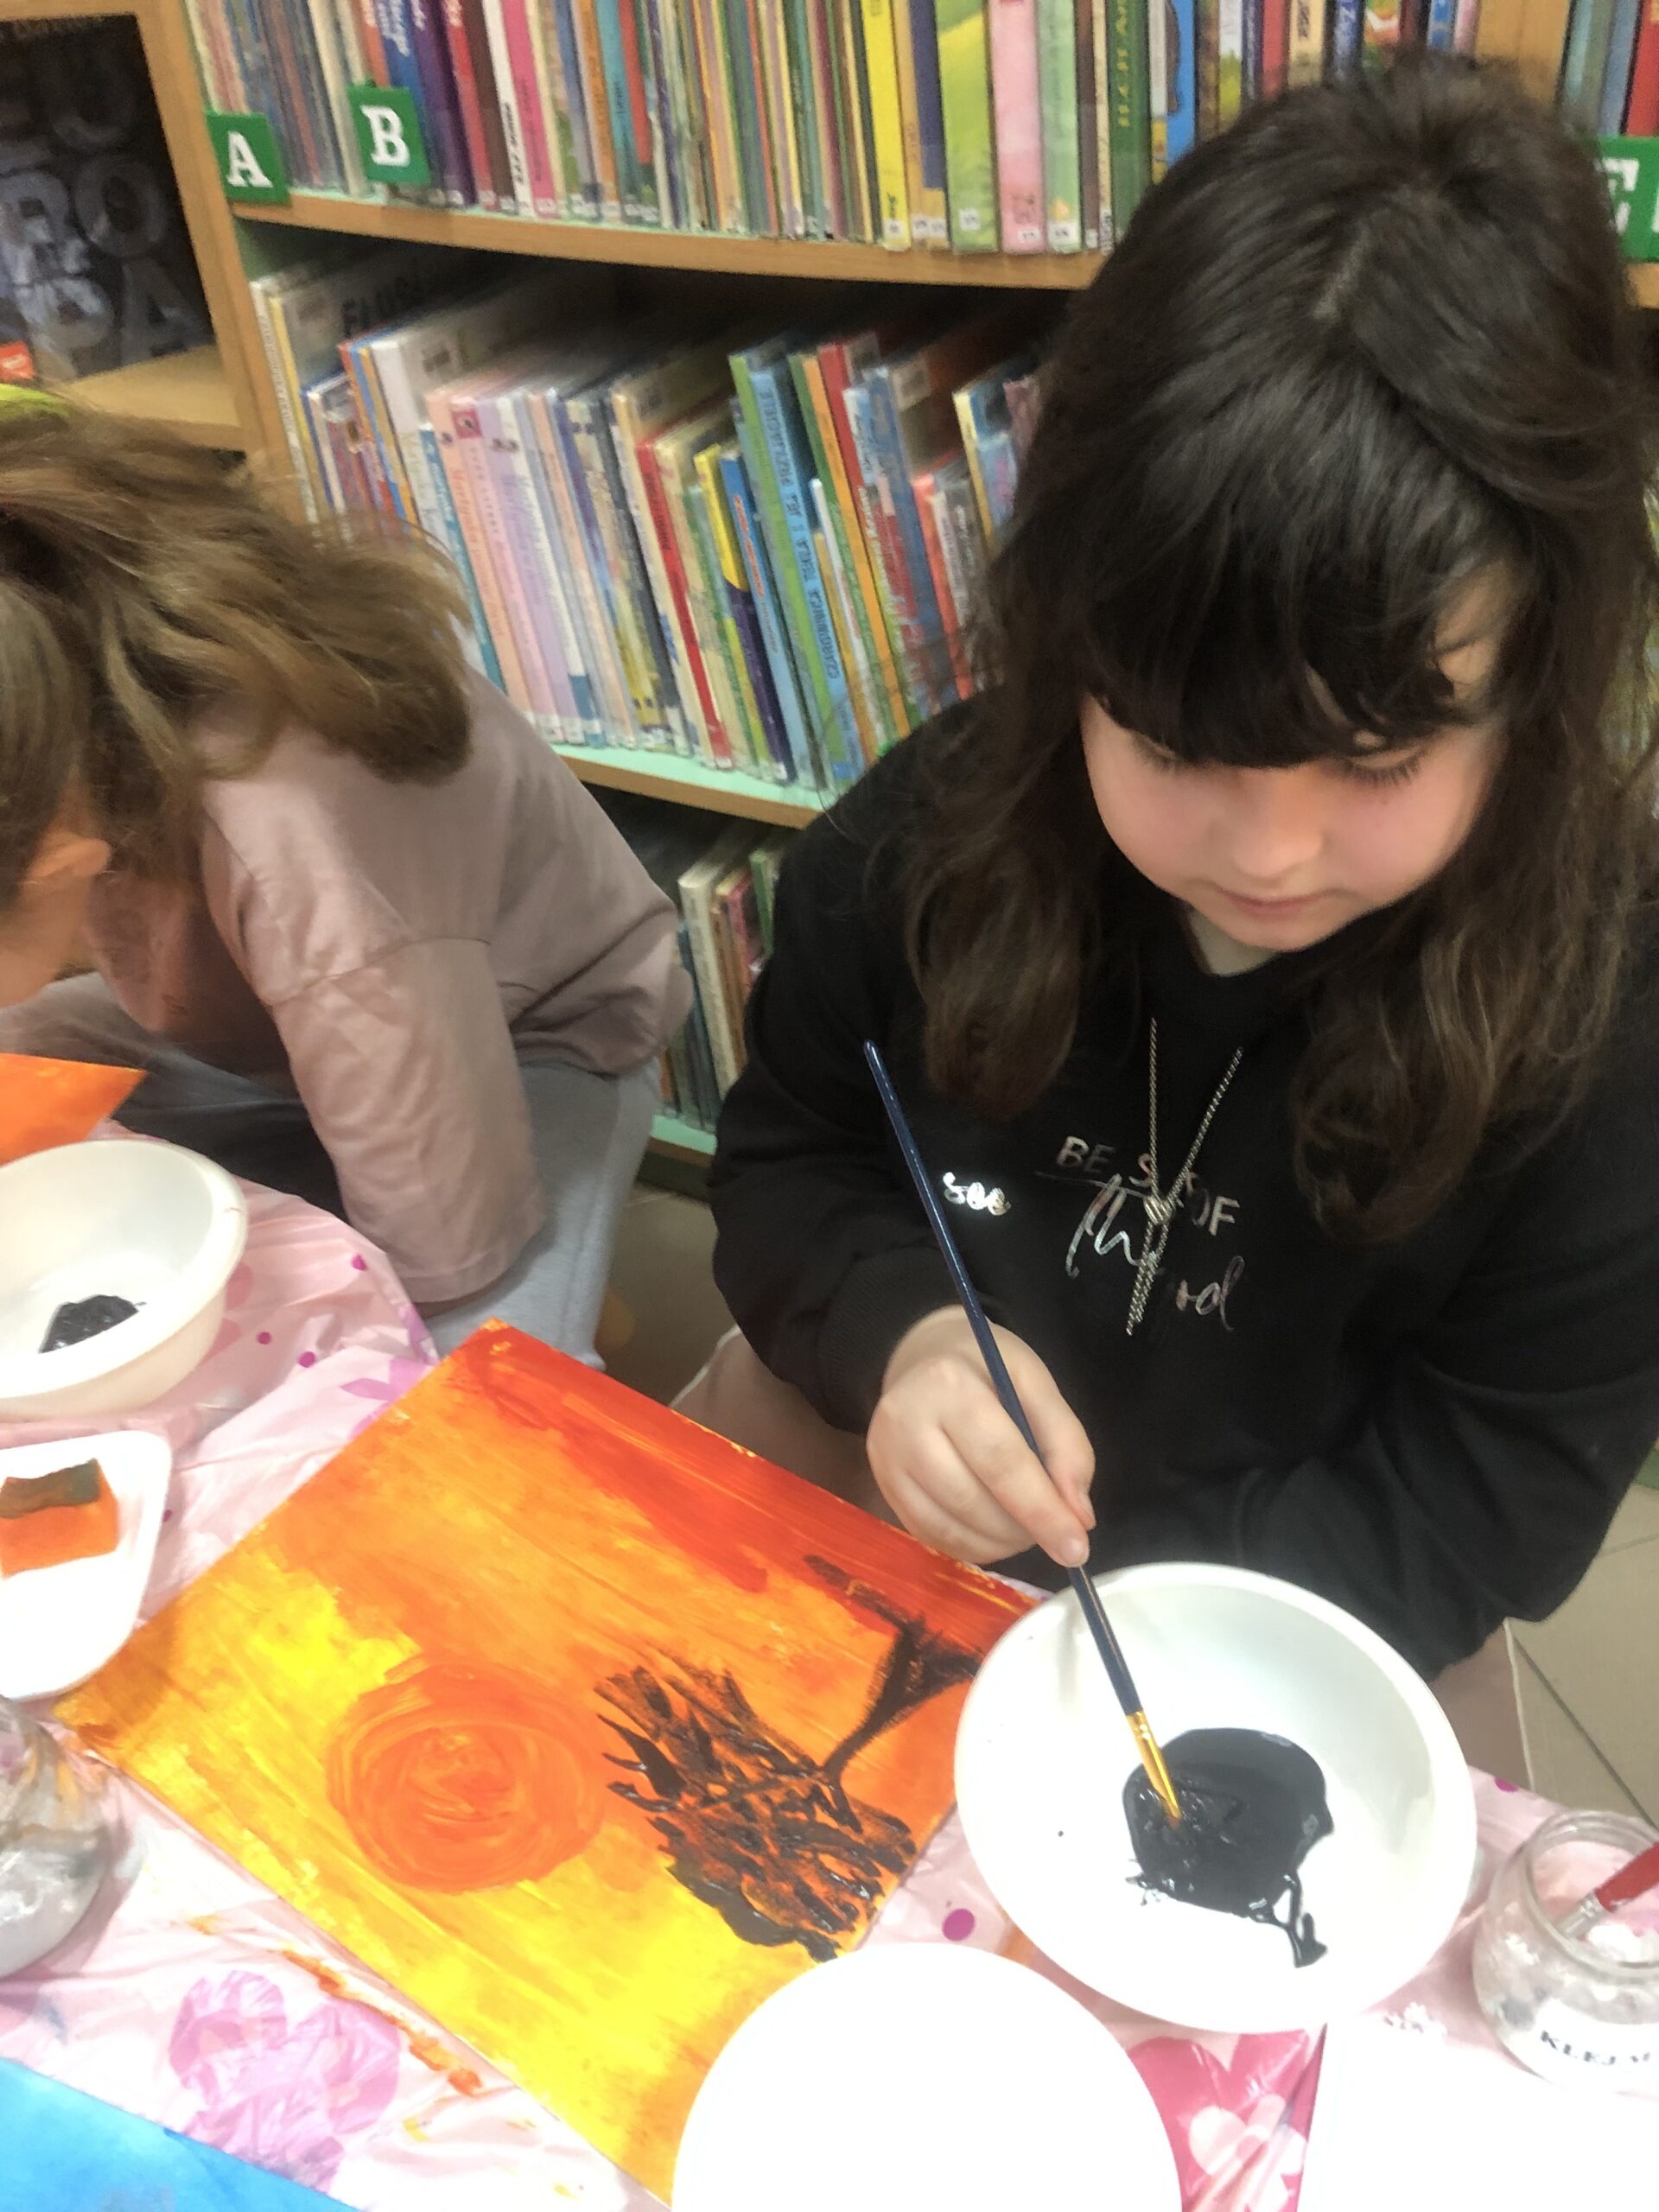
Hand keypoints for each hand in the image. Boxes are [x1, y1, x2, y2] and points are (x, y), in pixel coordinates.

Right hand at [867, 1308, 1095, 1568]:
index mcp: (948, 1384)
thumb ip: (1066, 1443)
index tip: (1076, 1547)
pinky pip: (931, 1536)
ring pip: (948, 1527)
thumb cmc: (985, 1367)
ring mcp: (885, 1458)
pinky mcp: (882, 1486)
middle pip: (971, 1500)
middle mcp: (904, 1421)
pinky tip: (995, 1530)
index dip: (1042, 1510)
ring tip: (1027, 1529)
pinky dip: (972, 1545)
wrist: (922, 1357)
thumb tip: (1078, 1515)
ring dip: (999, 1543)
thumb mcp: (1036, 1383)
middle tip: (1056, 1536)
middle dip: (1022, 1530)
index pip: (1001, 1461)